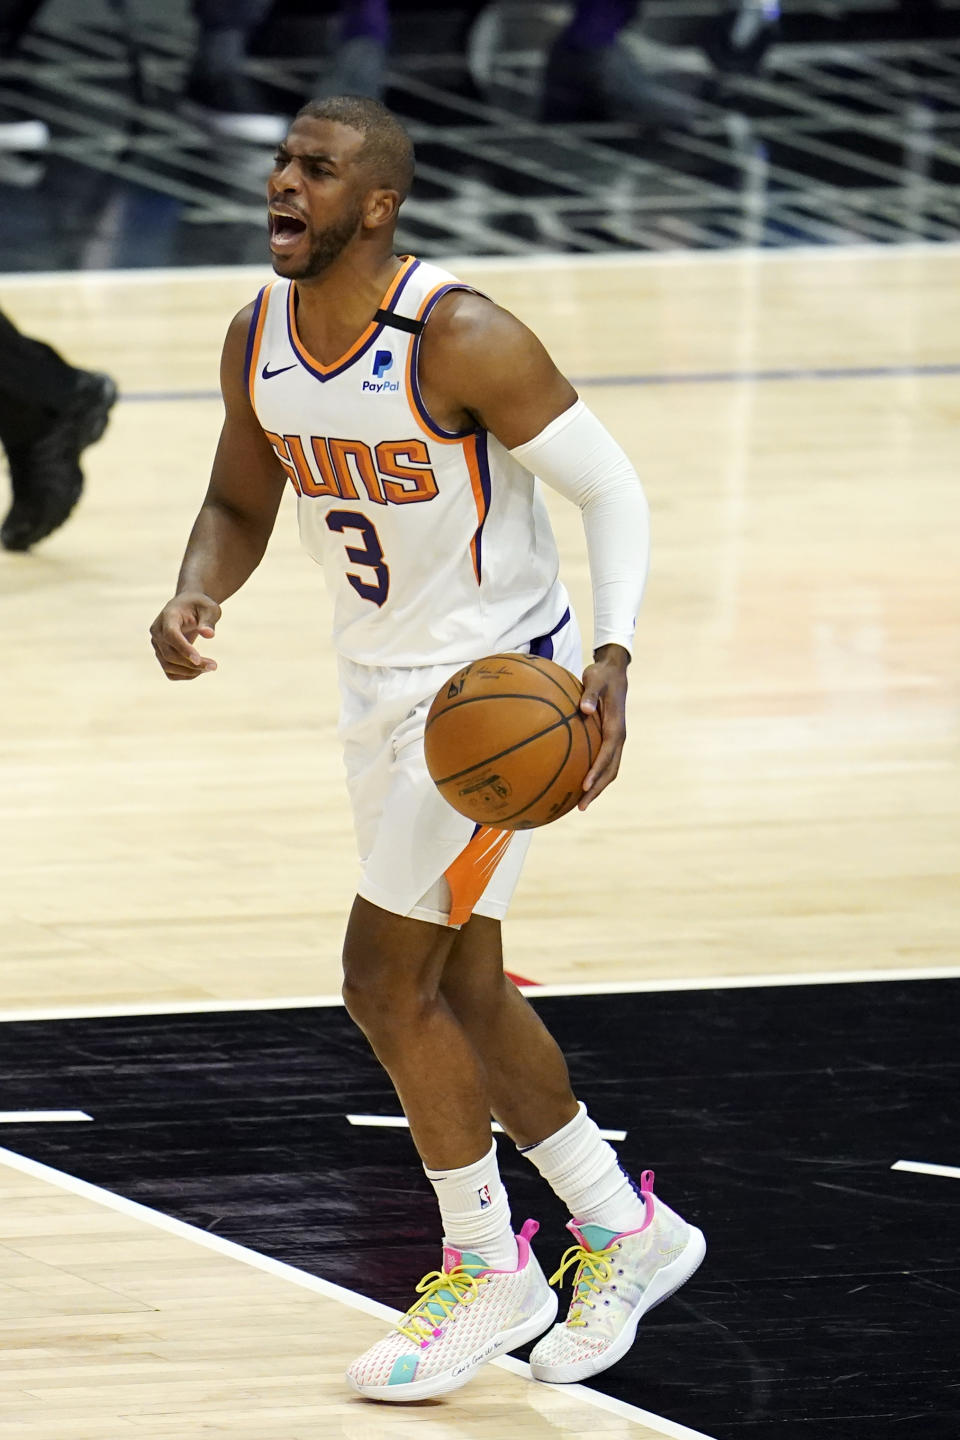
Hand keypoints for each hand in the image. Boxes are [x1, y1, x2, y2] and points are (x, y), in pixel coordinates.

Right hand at [150, 592, 220, 680]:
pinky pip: (169, 671)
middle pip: (169, 654)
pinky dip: (184, 675)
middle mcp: (157, 631)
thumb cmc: (200, 606)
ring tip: (210, 667)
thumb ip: (208, 620)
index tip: (199, 660)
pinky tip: (200, 671)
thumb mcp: (209, 608)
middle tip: (214, 666)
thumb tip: (209, 634)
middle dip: (191, 664)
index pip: (171, 635)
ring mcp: (157, 644)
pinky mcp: (161, 654)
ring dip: (189, 671)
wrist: (188, 606)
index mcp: (167, 616)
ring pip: (168, 665)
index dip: (183, 648)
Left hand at [578, 644, 628, 809]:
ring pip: (609, 770)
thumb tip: (584, 709)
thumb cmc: (601, 675)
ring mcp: (615, 740)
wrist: (614, 671)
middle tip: (580, 806)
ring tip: (579, 803)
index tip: (584, 786)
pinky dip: (594, 775)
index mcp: (616, 727)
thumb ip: (589, 694)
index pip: (607, 755)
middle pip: (611, 771)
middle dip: (596, 789)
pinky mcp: (608, 738)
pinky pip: (602, 762)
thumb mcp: (595, 679)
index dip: (596, 772)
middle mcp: (618, 737)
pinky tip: (576, 782)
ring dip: (597, 787)